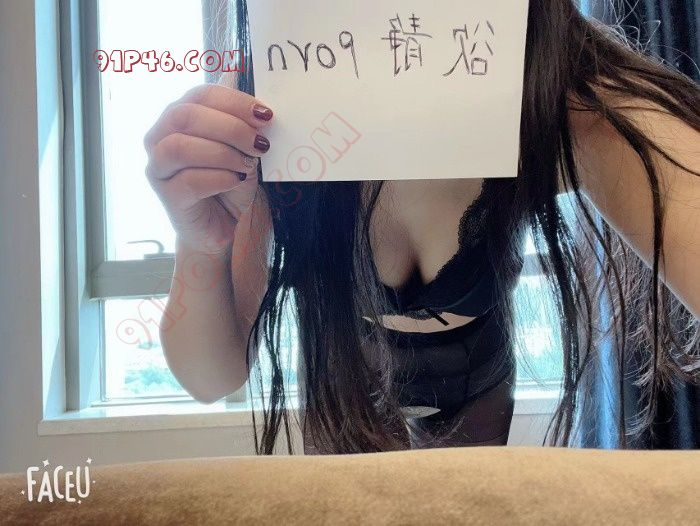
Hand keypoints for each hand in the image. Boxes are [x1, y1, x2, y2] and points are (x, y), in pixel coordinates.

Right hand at [144, 82, 273, 254]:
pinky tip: (236, 181)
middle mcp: (160, 137)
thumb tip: (260, 110)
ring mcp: (158, 167)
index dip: (234, 102)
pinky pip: (188, 181)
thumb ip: (245, 127)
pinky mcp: (166, 196)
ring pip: (180, 147)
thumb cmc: (229, 181)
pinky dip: (219, 178)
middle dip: (230, 127)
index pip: (200, 95)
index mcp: (178, 116)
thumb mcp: (243, 150)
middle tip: (260, 144)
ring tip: (247, 165)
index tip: (266, 116)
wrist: (222, 223)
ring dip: (222, 153)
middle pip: (184, 116)